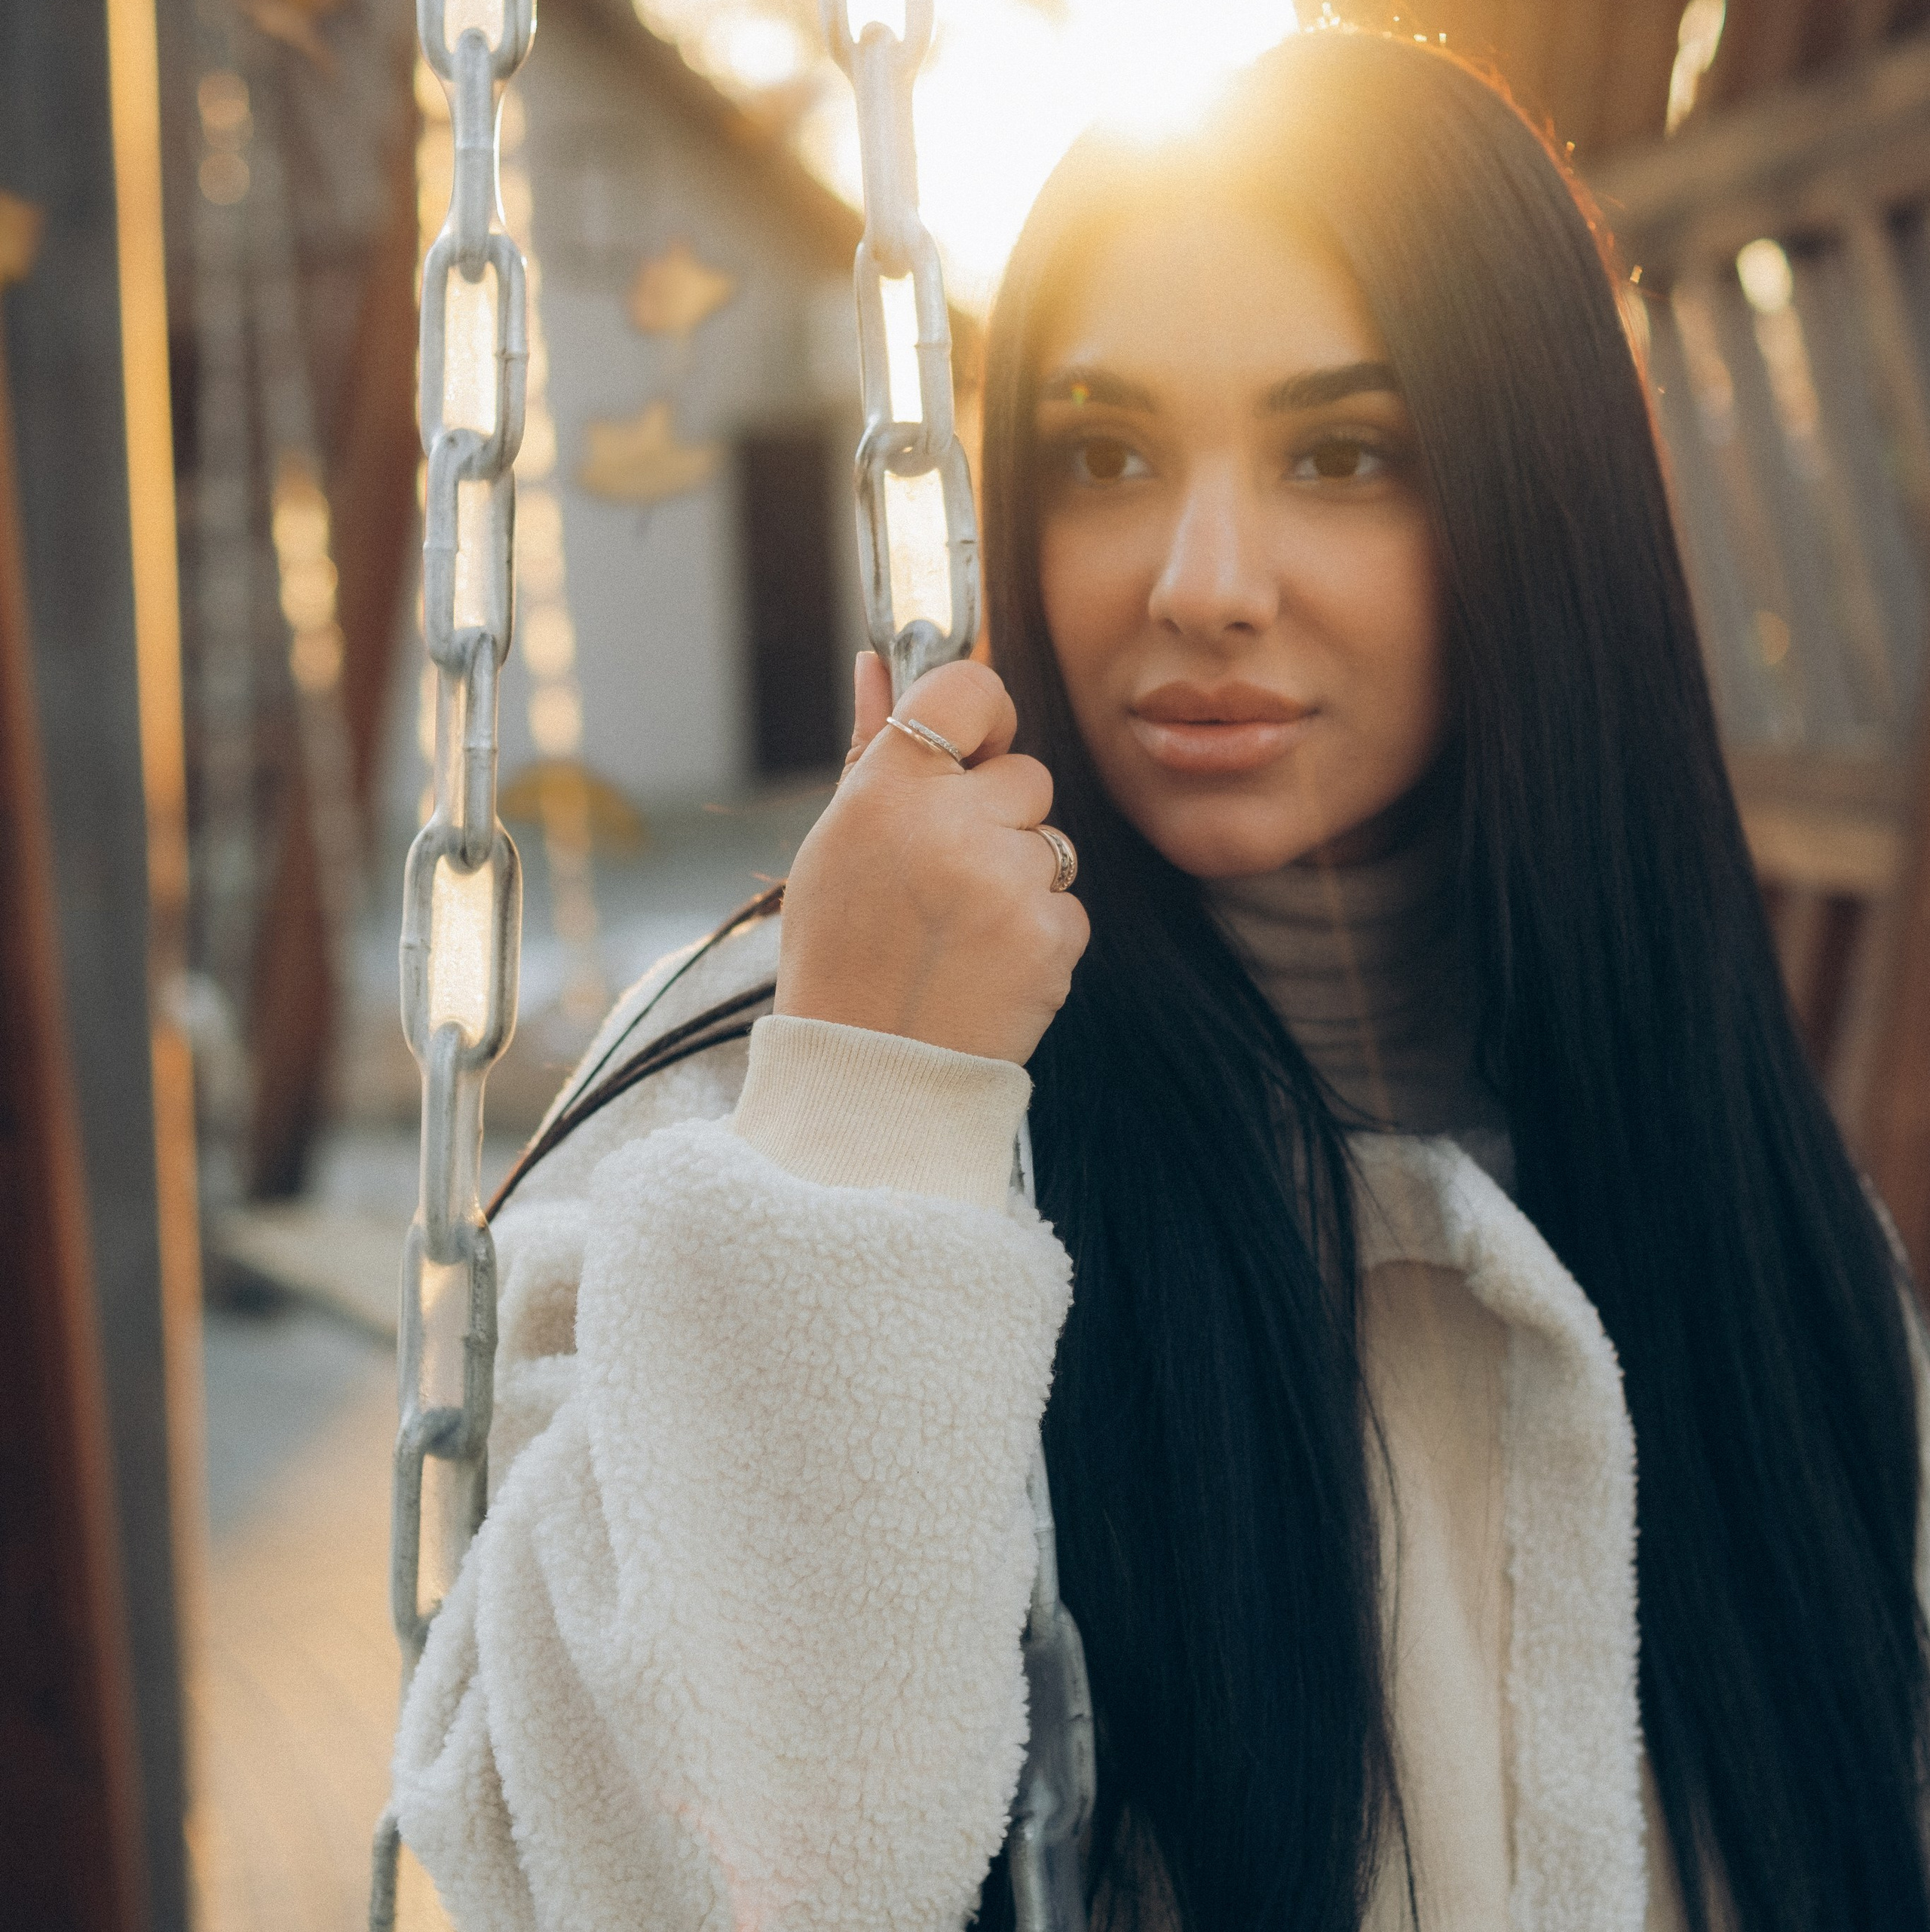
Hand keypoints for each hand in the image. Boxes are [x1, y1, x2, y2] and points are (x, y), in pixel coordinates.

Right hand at [775, 653, 1090, 1064]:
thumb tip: (876, 664)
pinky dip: (1038, 934)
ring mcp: (1007, 883)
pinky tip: (987, 966)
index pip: (966, 689)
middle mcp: (951, 825)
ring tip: (959, 932)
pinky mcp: (1051, 938)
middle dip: (998, 817)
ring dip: (1019, 878)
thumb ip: (870, 748)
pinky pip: (1067, 906)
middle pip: (1026, 775)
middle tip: (944, 878)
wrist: (871, 1074)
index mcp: (887, 791)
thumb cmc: (843, 953)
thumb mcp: (835, 845)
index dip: (981, 713)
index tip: (973, 746)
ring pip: (1050, 843)